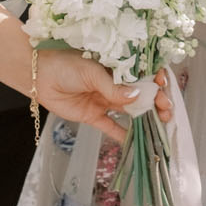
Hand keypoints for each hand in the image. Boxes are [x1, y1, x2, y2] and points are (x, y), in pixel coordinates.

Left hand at [33, 48, 169, 143]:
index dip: (156, 80)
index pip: (143, 73)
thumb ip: (113, 86)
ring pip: (130, 110)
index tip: (164, 86)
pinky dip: (122, 135)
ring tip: (159, 125)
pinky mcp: (93, 115)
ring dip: (146, 118)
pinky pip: (111, 127)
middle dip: (156, 102)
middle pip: (141, 94)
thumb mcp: (92, 71)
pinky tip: (135, 142)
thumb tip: (137, 95)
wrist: (39, 75)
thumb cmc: (67, 63)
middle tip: (166, 111)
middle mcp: (115, 84)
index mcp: (118, 66)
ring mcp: (105, 100)